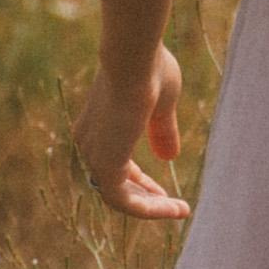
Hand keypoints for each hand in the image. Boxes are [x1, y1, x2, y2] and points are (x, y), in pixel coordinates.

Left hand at [72, 45, 188, 221]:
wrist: (134, 57)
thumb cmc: (149, 69)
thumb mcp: (161, 104)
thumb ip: (162, 131)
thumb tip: (169, 157)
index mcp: (96, 125)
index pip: (114, 163)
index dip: (139, 179)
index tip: (161, 189)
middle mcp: (88, 143)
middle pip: (114, 183)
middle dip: (144, 195)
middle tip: (171, 203)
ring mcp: (93, 156)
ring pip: (119, 197)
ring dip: (151, 207)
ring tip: (180, 210)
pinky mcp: (104, 166)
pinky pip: (126, 202)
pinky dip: (150, 209)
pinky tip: (175, 208)